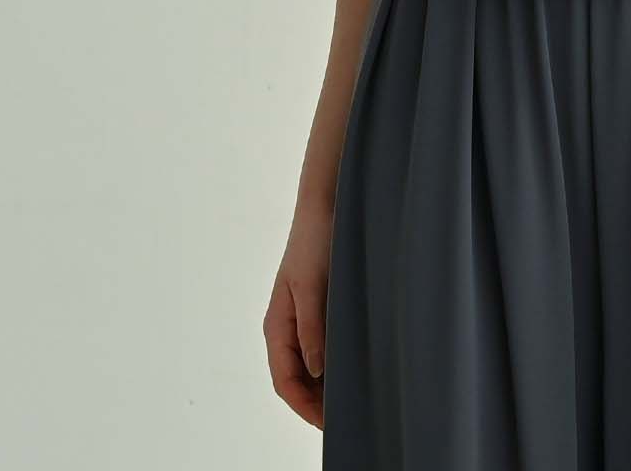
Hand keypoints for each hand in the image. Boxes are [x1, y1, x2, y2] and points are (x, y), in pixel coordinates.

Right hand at [263, 201, 334, 430]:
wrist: (325, 205)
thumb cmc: (315, 242)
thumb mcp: (312, 285)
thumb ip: (312, 328)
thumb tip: (315, 370)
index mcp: (277, 325)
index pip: (285, 381)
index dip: (305, 407)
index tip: (329, 425)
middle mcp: (286, 327)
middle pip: (295, 380)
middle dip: (314, 404)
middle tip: (347, 421)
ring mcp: (301, 320)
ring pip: (308, 367)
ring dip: (324, 388)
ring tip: (353, 403)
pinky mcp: (317, 310)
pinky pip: (320, 349)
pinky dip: (332, 367)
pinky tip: (353, 371)